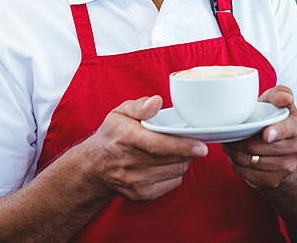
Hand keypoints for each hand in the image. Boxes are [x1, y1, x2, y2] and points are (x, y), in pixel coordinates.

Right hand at [81, 95, 207, 201]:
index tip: (202, 146)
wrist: (94, 167)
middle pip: (172, 159)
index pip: (158, 145)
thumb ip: (140, 106)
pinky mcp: (142, 195)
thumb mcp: (120, 113)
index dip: (182, 146)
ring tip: (175, 149)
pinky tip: (166, 162)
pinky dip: (176, 172)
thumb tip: (157, 101)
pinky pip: (173, 182)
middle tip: (190, 138)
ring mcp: (136, 182)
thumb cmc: (112, 135)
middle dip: (188, 149)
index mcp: (127, 138)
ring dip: (183, 159)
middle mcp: (130, 163)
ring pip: (177, 171)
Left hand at [221, 86, 296, 188]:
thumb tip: (285, 98)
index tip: (266, 134)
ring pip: (251, 160)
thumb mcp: (277, 102)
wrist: (286, 151)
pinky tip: (236, 154)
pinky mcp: (274, 181)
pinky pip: (246, 172)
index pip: (289, 128)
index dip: (278, 132)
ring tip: (231, 142)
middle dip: (241, 140)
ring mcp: (287, 167)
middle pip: (260, 146)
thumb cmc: (276, 120)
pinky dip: (236, 163)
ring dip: (235, 151)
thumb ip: (280, 94)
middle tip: (232, 133)